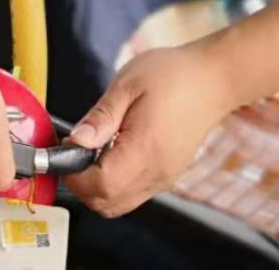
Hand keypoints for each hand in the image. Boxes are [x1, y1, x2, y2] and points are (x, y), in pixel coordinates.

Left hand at [64, 43, 237, 217]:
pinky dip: (114, 184)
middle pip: (107, 203)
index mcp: (146, 150)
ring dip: (97, 186)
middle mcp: (157, 173)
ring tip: (93, 150)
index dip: (75, 174)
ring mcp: (164, 178)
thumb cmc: (173, 75)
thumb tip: (75, 140)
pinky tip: (111, 153)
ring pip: (119, 204)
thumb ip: (100, 117)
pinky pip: (133, 194)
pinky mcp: (167, 176)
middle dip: (81, 184)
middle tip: (74, 150)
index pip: (101, 185)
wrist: (213, 79)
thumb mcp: (127, 84)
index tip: (65, 150)